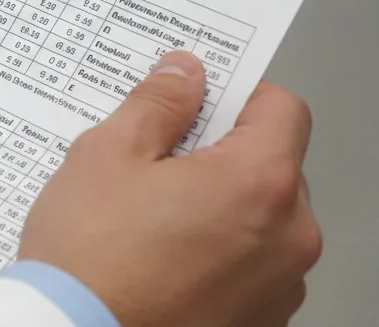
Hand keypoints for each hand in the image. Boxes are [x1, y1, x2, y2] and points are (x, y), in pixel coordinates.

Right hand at [17, 50, 320, 325]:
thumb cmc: (90, 259)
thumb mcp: (108, 154)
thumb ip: (157, 105)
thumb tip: (184, 75)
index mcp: (259, 184)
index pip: (282, 109)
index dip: (235, 95)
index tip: (195, 101)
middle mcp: (288, 237)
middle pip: (272, 165)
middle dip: (221, 155)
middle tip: (155, 163)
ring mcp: (279, 286)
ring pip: (261, 219)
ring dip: (220, 207)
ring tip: (151, 219)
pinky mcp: (259, 320)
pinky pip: (250, 267)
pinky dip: (217, 254)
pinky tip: (160, 258)